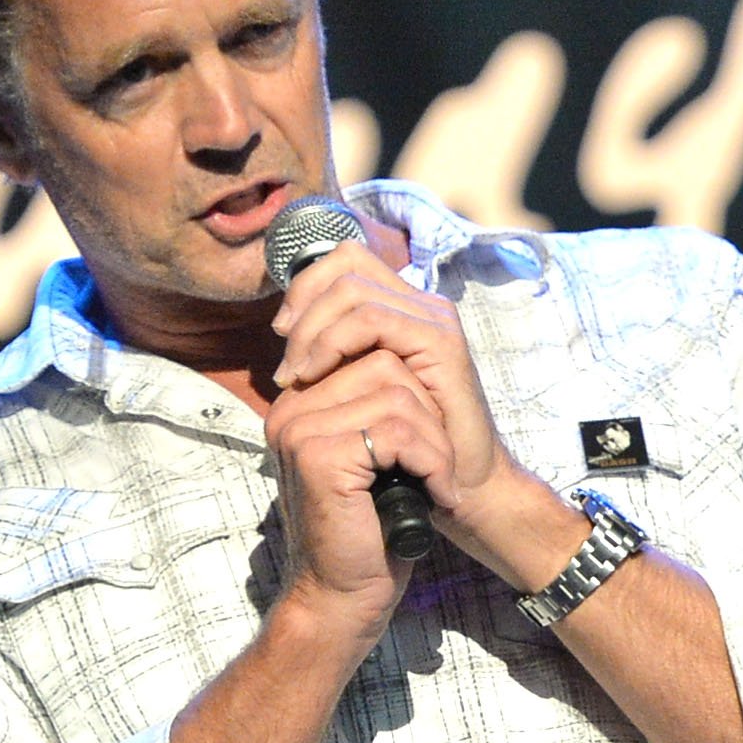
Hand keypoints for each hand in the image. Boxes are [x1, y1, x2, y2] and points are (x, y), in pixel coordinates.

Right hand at [258, 270, 453, 632]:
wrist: (343, 596)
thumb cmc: (368, 530)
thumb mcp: (375, 455)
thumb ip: (376, 403)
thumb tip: (407, 355)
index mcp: (300, 402)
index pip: (369, 347)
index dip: (416, 392)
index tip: (426, 445)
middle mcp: (291, 409)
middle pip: (386, 362)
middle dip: (429, 415)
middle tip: (436, 466)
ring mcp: (300, 429)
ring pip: (398, 392)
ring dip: (434, 441)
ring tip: (435, 481)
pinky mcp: (319, 455)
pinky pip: (399, 431)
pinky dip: (432, 462)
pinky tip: (434, 493)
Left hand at [269, 241, 586, 589]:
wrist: (460, 483)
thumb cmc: (408, 445)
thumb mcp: (359, 391)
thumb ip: (333, 356)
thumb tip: (283, 332)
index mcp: (402, 307)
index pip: (345, 259)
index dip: (306, 285)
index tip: (282, 333)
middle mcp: (421, 303)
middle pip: (346, 262)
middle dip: (302, 306)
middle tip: (285, 360)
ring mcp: (433, 318)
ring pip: (352, 288)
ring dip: (312, 330)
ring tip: (296, 375)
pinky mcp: (439, 341)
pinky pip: (370, 320)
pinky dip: (332, 343)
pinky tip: (315, 376)